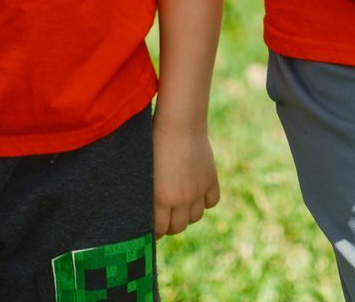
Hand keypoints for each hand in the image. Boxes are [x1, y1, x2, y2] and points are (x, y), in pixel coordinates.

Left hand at [153, 119, 219, 236]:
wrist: (179, 123)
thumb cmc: (154, 142)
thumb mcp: (145, 170)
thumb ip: (146, 193)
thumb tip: (142, 212)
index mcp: (160, 197)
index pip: (159, 229)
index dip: (155, 231)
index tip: (152, 229)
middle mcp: (181, 198)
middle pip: (178, 227)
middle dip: (170, 225)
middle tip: (165, 217)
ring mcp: (198, 189)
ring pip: (195, 217)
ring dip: (187, 214)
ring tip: (180, 205)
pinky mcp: (211, 179)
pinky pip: (212, 202)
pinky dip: (205, 201)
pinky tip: (197, 193)